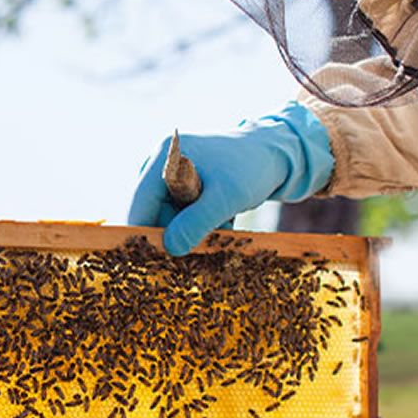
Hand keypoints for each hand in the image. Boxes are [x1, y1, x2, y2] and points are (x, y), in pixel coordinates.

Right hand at [128, 101, 333, 254]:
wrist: (278, 154)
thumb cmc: (252, 169)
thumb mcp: (226, 198)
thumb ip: (196, 222)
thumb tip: (169, 249)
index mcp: (164, 158)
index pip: (139, 204)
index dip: (143, 235)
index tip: (154, 263)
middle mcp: (162, 164)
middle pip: (153, 213)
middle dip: (176, 234)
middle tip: (203, 247)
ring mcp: (172, 174)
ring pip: (170, 217)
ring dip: (193, 231)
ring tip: (223, 226)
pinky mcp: (185, 185)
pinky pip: (182, 214)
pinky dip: (200, 224)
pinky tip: (224, 221)